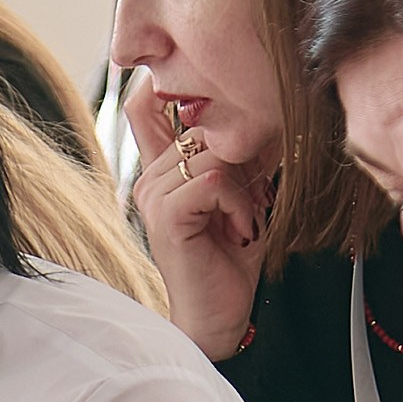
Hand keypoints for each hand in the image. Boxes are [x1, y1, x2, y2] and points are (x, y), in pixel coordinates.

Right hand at [124, 71, 267, 358]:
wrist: (220, 318)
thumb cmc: (233, 260)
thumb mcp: (240, 196)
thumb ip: (236, 156)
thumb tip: (258, 109)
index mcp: (161, 171)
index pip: (144, 105)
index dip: (163, 83)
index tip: (208, 87)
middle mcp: (150, 178)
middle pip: (200, 126)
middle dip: (242, 155)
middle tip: (255, 197)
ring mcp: (153, 196)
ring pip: (212, 152)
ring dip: (244, 186)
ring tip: (244, 220)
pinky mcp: (166, 215)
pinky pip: (215, 179)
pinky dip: (239, 203)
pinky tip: (239, 230)